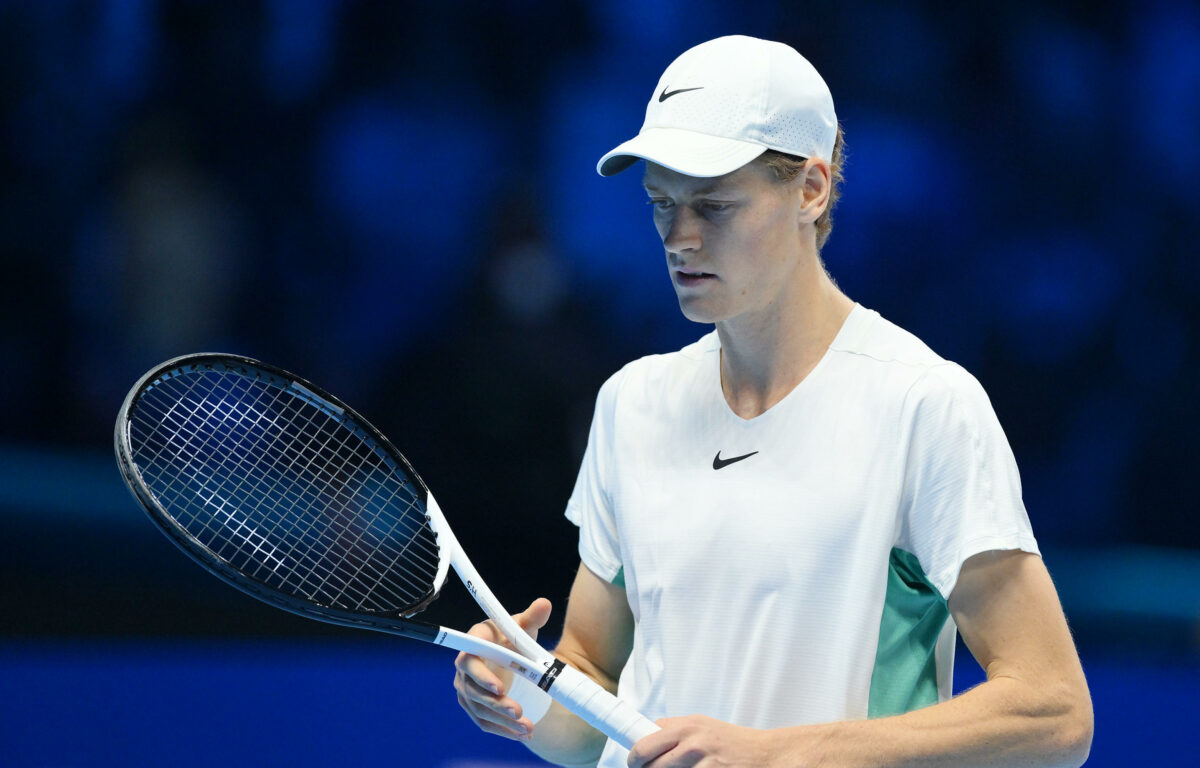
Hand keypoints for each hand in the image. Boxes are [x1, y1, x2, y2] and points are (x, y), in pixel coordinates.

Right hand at [453, 597, 552, 740]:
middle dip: (496, 704)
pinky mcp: (474, 704)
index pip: (470, 660)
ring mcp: (467, 688)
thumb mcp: (523, 627)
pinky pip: (484, 721)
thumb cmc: (513, 637)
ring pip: (479, 709)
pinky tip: (521, 734)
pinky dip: (502, 730)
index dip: (481, 676)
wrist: (510, 655)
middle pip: (474, 690)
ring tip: (526, 727)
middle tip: (519, 711)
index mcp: (475, 643)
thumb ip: (532, 616)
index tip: (500, 688)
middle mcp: (465, 666)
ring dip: (502, 721)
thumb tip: (544, 604)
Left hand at [627, 715, 772, 767]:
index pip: (644, 745)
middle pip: (651, 767)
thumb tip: (647, 732)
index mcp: (686, 727)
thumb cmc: (733, 741)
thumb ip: (675, 728)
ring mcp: (704, 765)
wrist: (767, 755)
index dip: (635, 759)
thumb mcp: (703, 725)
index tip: (635, 763)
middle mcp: (693, 744)